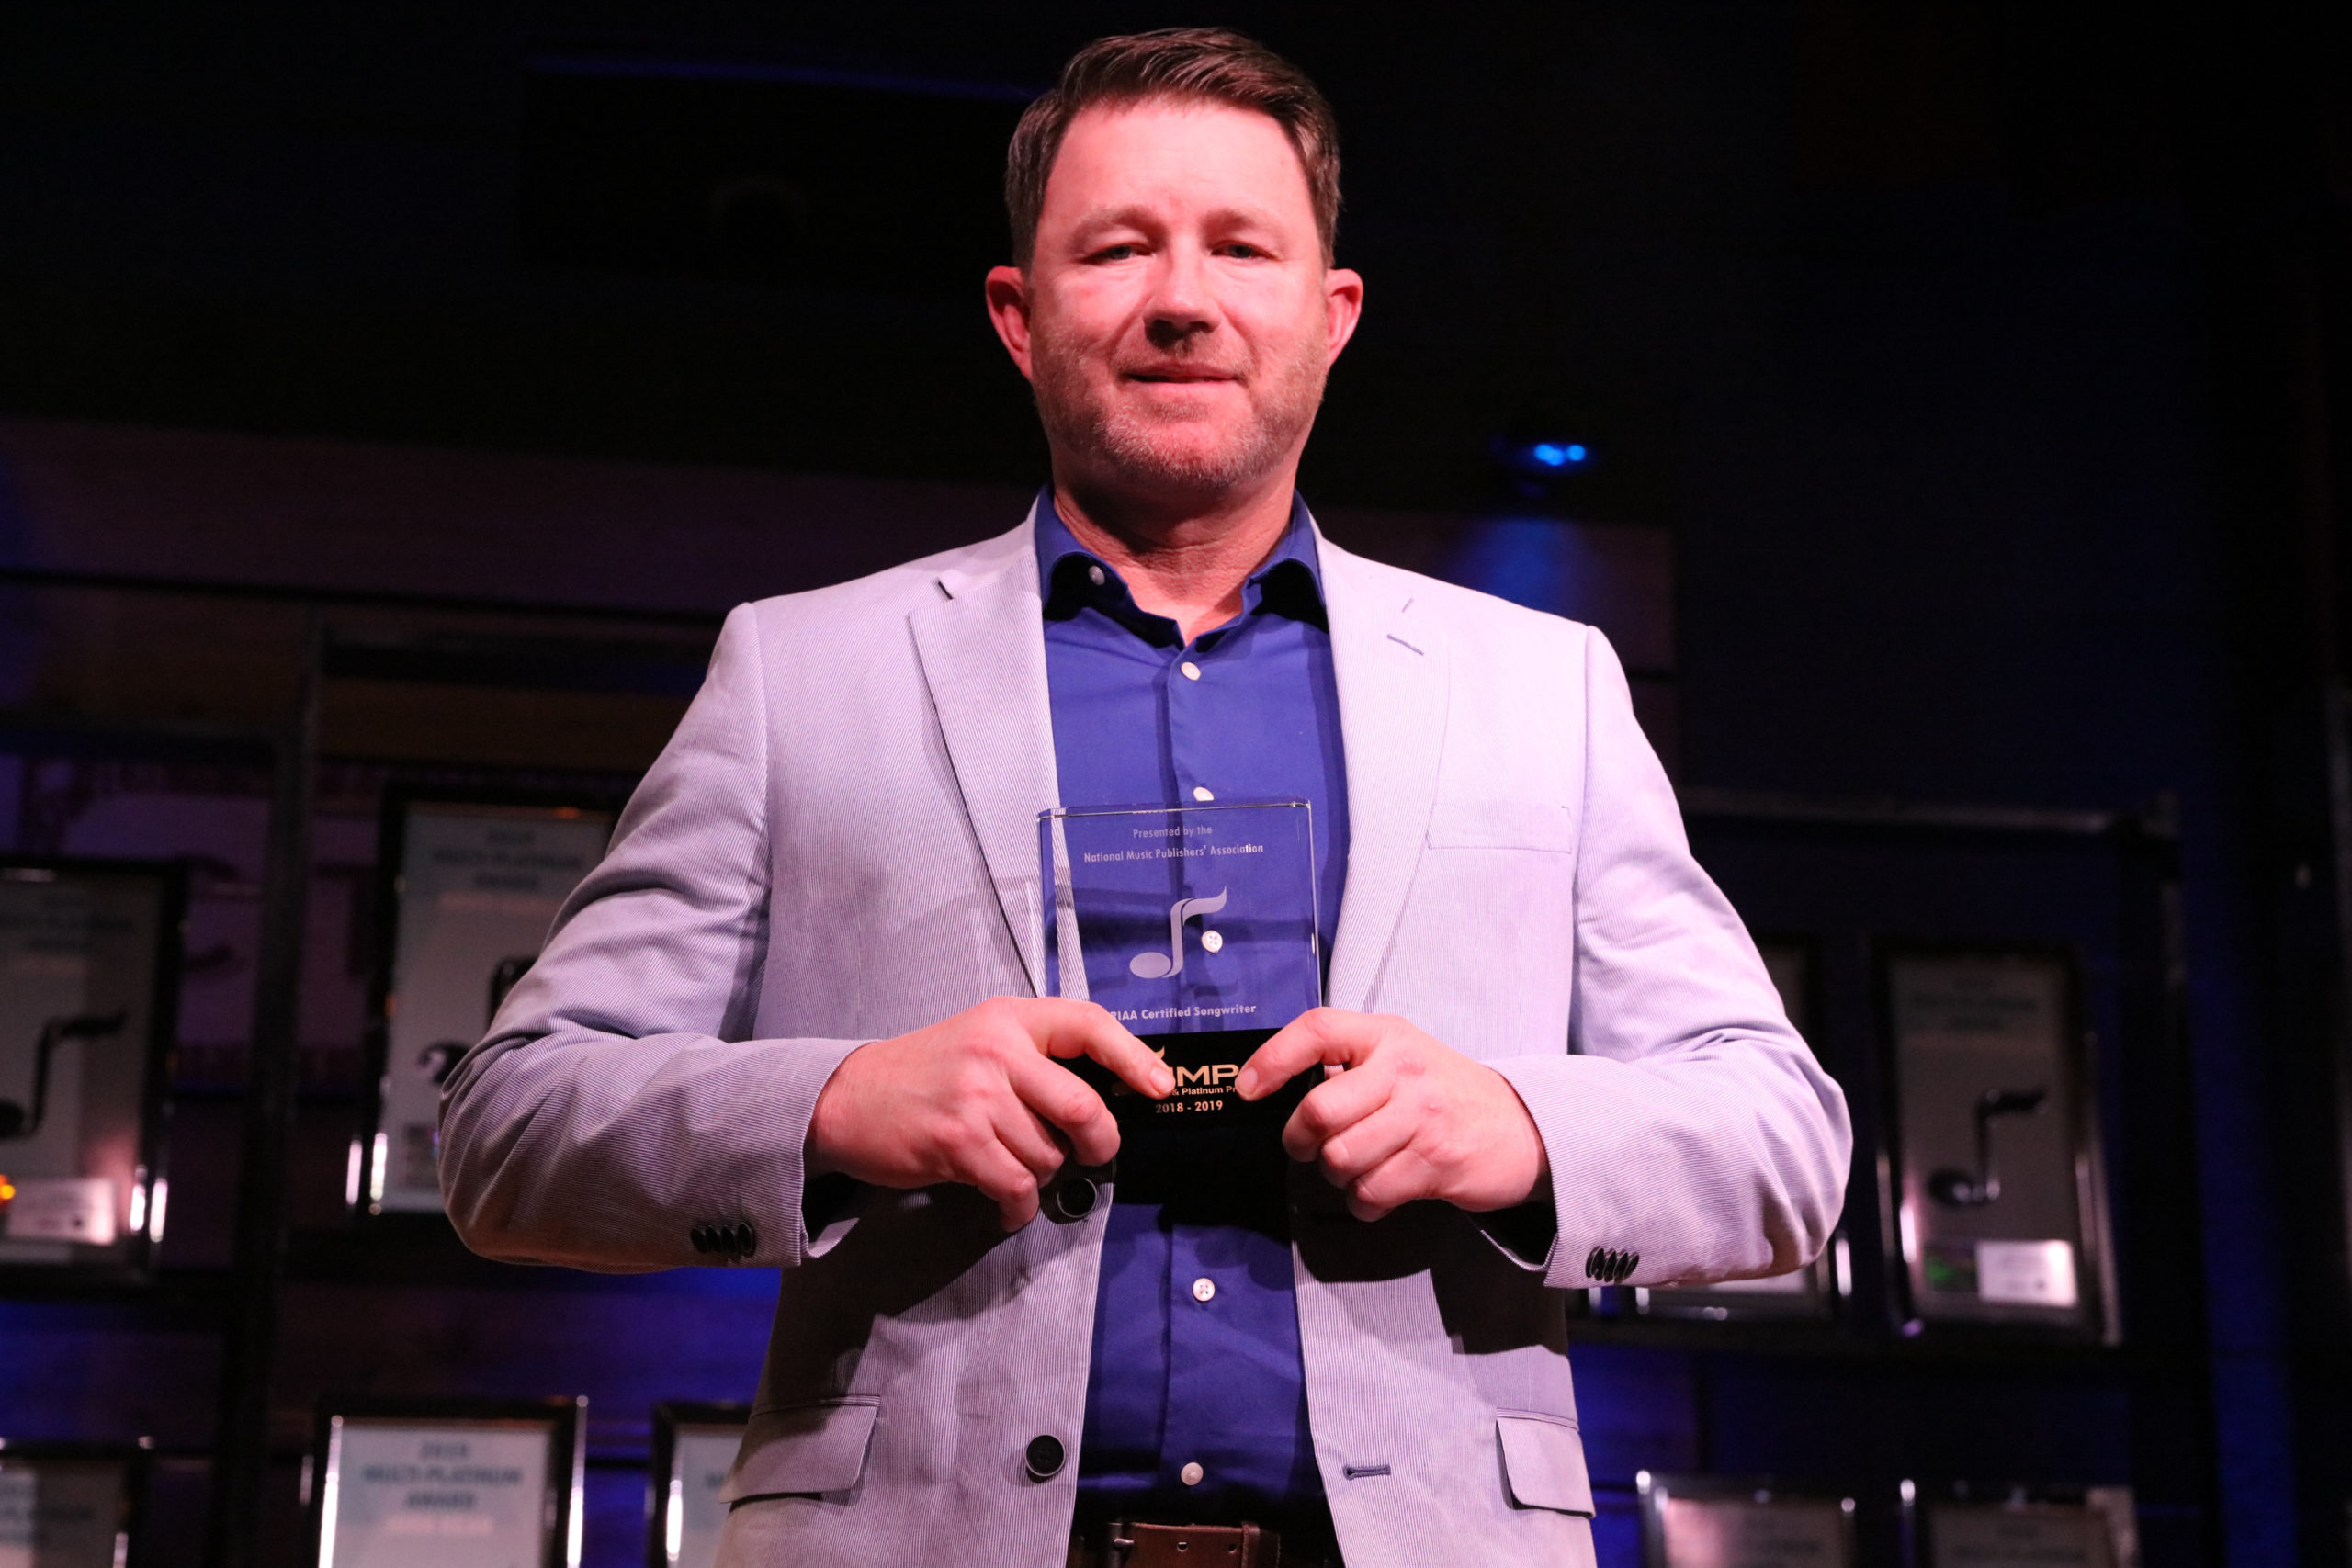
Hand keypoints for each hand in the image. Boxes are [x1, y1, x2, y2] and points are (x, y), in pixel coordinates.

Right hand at [806, 997, 1171, 1230]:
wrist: (847, 1098)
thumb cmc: (924, 1074)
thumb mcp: (981, 1040)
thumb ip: (1036, 1059)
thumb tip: (1103, 1099)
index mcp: (1010, 1018)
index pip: (1089, 1023)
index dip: (1133, 1057)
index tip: (1159, 1087)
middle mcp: (997, 1050)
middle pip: (1083, 1105)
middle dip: (1099, 1142)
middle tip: (1092, 1153)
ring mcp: (977, 1096)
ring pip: (1049, 1154)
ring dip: (1041, 1174)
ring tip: (1012, 1167)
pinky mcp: (958, 1141)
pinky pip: (1018, 1186)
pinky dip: (1019, 1207)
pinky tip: (1006, 1205)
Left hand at [1238, 1008, 1548, 1221]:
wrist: (1522, 1128)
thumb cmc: (1445, 1092)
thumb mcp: (1401, 1055)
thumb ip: (1349, 1063)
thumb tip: (1276, 1087)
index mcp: (1387, 1036)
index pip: (1318, 1030)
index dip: (1272, 1059)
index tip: (1248, 1090)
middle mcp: (1404, 1070)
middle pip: (1318, 1112)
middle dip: (1300, 1140)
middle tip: (1308, 1146)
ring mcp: (1423, 1118)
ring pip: (1340, 1159)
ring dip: (1336, 1175)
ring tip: (1356, 1166)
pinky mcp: (1435, 1164)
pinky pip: (1370, 1194)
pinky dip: (1363, 1201)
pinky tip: (1379, 1188)